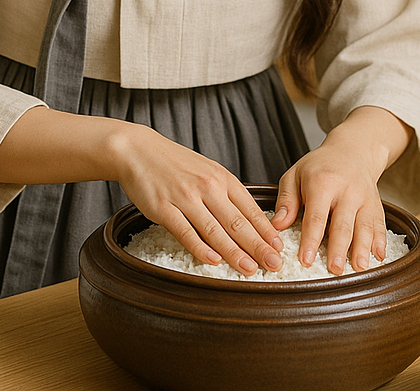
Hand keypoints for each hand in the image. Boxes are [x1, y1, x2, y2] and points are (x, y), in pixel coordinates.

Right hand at [112, 124, 284, 275]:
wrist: (139, 150)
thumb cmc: (175, 163)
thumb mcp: (207, 170)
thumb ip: (226, 192)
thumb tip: (249, 218)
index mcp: (221, 177)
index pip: (250, 208)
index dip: (266, 230)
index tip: (280, 248)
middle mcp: (207, 186)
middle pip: (237, 222)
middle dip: (258, 246)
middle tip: (274, 264)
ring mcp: (185, 197)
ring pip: (215, 230)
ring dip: (234, 252)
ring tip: (250, 269)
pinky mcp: (164, 208)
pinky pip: (185, 232)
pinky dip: (200, 248)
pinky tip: (212, 261)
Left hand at [272, 106, 412, 274]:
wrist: (352, 150)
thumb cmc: (320, 166)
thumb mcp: (296, 174)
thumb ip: (286, 200)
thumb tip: (277, 225)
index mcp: (322, 182)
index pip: (316, 216)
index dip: (311, 239)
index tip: (306, 260)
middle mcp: (346, 190)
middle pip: (342, 224)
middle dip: (339, 249)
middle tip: (335, 270)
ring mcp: (364, 198)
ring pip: (364, 226)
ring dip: (362, 249)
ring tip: (359, 268)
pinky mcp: (376, 205)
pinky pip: (380, 224)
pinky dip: (380, 241)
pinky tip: (379, 257)